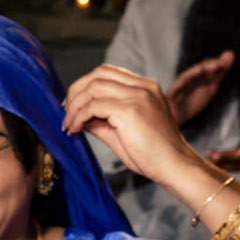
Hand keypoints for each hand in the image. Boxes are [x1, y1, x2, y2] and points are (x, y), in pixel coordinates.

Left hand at [62, 64, 200, 184]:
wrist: (174, 166)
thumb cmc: (151, 154)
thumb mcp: (121, 132)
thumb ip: (101, 120)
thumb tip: (78, 116)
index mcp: (145, 87)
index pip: (107, 73)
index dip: (84, 86)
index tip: (71, 105)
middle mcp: (143, 86)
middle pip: (98, 74)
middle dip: (76, 91)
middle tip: (65, 112)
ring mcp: (138, 96)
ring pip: (93, 87)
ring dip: (75, 105)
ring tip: (68, 124)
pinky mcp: (131, 110)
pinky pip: (94, 105)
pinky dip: (79, 116)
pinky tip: (75, 129)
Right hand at [164, 51, 234, 126]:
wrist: (179, 117)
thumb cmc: (193, 101)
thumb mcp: (211, 86)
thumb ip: (221, 71)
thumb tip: (230, 53)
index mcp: (200, 76)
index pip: (208, 65)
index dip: (218, 63)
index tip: (227, 60)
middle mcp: (190, 78)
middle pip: (198, 69)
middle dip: (208, 66)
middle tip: (218, 64)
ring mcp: (180, 86)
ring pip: (186, 77)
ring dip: (193, 72)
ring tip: (200, 69)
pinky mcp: (172, 95)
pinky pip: (174, 89)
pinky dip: (178, 85)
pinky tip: (183, 82)